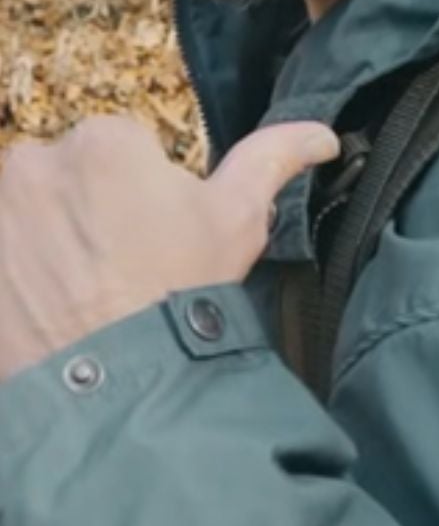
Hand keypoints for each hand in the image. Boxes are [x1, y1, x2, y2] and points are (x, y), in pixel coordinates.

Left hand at [0, 116, 338, 382]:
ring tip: (73, 296)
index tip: (151, 243)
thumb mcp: (237, 225)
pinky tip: (38, 307)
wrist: (109, 390)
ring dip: (41, 241)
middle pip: (66, 176)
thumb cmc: (178, 296)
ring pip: (24, 212)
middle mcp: (36, 160)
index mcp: (107, 140)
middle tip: (114, 273)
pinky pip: (2, 250)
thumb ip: (271, 161)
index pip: (124, 152)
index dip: (141, 199)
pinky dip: (13, 271)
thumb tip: (321, 134)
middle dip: (86, 213)